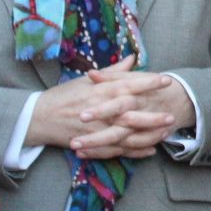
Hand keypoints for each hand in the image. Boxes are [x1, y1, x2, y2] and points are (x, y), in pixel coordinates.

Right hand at [26, 56, 186, 158]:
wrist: (38, 118)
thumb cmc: (63, 96)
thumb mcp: (86, 80)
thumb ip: (112, 72)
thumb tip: (132, 58)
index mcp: (99, 91)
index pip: (128, 85)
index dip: (148, 83)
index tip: (166, 80)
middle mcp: (100, 111)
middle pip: (131, 114)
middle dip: (152, 116)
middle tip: (172, 114)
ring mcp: (97, 130)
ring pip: (127, 136)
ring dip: (148, 136)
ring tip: (166, 133)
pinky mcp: (93, 145)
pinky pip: (118, 150)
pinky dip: (135, 152)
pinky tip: (151, 149)